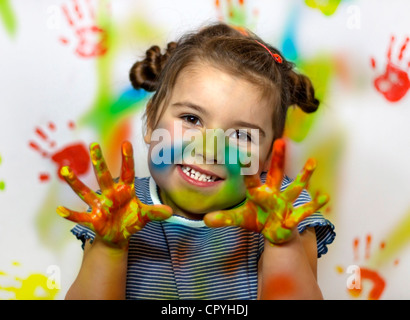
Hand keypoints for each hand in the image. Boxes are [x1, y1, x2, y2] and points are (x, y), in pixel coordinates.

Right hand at [57, 141, 172, 247]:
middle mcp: (111, 194)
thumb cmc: (131, 221)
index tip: (126, 143)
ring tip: (64, 170)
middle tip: (93, 145)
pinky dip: (71, 214)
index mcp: (125, 191)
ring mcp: (100, 205)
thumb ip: (155, 213)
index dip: (127, 159)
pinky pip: (81, 215)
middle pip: (104, 176)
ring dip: (75, 182)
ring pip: (86, 191)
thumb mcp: (144, 216)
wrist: (119, 236)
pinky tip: (60, 210)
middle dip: (99, 162)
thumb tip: (170, 212)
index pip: (127, 172)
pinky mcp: (93, 219)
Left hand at [204, 139, 328, 243]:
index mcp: (258, 192)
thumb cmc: (257, 220)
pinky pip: (305, 211)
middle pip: (276, 173)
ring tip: (312, 162)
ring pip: (295, 188)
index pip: (250, 178)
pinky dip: (315, 205)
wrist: (274, 231)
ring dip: (304, 176)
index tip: (240, 152)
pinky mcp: (293, 217)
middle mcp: (273, 194)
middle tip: (281, 140)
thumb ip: (224, 218)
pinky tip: (325, 197)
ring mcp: (285, 204)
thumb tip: (205, 219)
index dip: (245, 167)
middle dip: (279, 159)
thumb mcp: (240, 219)